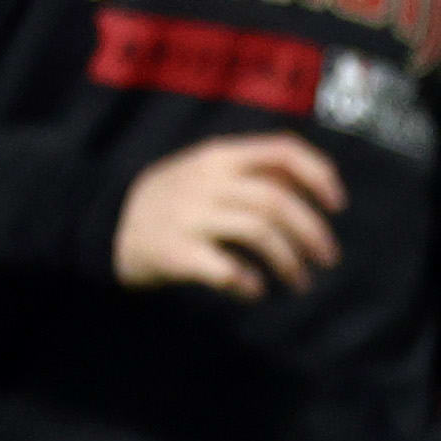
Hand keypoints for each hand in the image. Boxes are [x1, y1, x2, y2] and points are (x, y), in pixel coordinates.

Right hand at [113, 133, 345, 296]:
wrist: (101, 225)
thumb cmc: (171, 200)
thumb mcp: (206, 172)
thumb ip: (252, 173)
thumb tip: (313, 188)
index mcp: (220, 156)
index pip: (283, 150)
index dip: (320, 175)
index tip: (338, 205)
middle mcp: (207, 181)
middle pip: (278, 201)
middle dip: (313, 232)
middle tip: (327, 258)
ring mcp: (188, 216)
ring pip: (259, 232)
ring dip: (289, 262)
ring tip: (299, 282)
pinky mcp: (174, 252)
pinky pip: (224, 268)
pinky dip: (247, 281)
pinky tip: (255, 290)